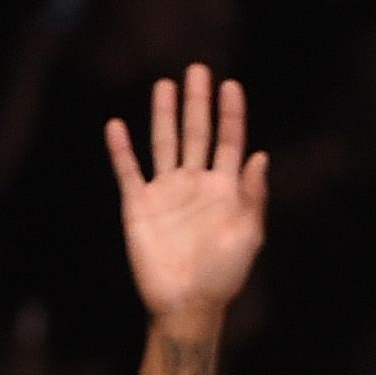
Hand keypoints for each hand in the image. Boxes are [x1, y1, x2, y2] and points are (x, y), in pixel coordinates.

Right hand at [106, 64, 266, 323]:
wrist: (186, 304)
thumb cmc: (223, 275)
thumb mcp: (247, 235)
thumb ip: (252, 195)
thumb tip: (260, 156)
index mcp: (224, 190)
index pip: (228, 142)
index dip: (231, 114)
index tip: (231, 85)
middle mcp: (195, 185)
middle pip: (196, 133)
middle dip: (197, 103)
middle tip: (198, 70)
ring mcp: (166, 193)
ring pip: (164, 143)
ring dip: (164, 114)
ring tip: (165, 84)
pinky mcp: (138, 205)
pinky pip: (128, 170)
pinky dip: (120, 149)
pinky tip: (115, 125)